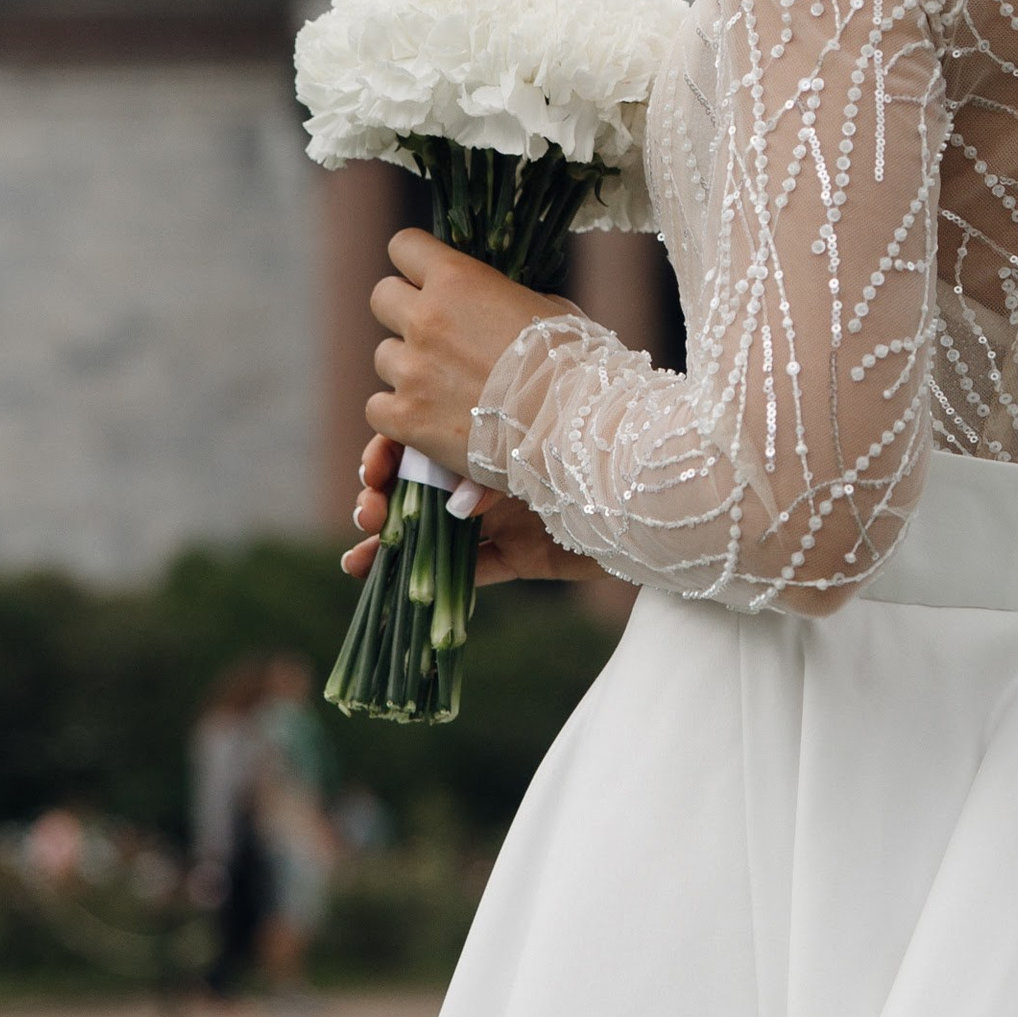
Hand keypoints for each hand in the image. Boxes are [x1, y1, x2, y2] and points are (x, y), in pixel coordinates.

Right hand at [344, 431, 613, 591]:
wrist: (656, 480)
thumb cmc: (599, 439)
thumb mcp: (538, 440)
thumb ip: (496, 465)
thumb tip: (458, 504)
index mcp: (488, 426)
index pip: (421, 433)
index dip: (389, 454)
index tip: (372, 471)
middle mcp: (491, 468)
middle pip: (417, 483)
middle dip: (381, 499)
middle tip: (368, 514)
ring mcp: (505, 512)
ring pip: (433, 528)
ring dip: (393, 544)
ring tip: (361, 557)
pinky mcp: (523, 554)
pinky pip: (472, 570)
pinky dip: (433, 582)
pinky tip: (401, 591)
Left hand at [364, 232, 572, 475]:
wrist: (574, 425)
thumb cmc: (574, 362)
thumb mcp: (547, 307)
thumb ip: (503, 298)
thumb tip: (493, 303)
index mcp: (459, 280)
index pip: (404, 247)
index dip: (417, 263)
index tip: (429, 279)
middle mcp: (426, 319)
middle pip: (382, 296)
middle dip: (405, 312)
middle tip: (437, 335)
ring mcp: (411, 370)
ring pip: (384, 355)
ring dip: (408, 366)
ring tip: (446, 385)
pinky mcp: (407, 418)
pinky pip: (376, 407)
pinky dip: (397, 413)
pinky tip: (429, 417)